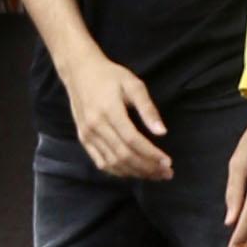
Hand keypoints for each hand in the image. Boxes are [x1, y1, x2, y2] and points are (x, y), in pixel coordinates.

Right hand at [65, 49, 171, 180]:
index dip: (151, 154)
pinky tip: (133, 172)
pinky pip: (101, 162)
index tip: (167, 162)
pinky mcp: (83, 139)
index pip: (133, 140)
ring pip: (112, 163)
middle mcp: (96, 126)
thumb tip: (162, 132)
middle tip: (166, 173)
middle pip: (123, 155)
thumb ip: (147, 108)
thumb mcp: (133, 84)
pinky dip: (118, 172)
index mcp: (110, 111)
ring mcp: (87, 135)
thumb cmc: (110, 76)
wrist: (79, 71)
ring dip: (135, 173)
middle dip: (147, 168)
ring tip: (154, 175)